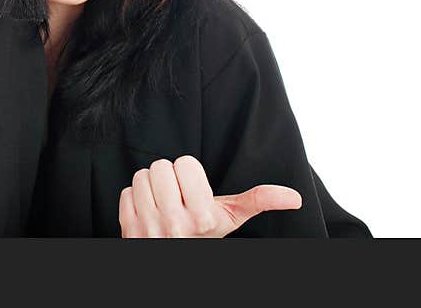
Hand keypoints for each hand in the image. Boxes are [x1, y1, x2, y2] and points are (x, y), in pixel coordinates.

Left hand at [118, 155, 301, 237]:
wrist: (174, 259)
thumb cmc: (203, 235)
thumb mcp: (230, 218)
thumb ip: (258, 200)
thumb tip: (295, 197)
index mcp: (202, 216)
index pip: (184, 163)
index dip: (189, 173)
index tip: (193, 191)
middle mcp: (175, 223)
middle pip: (161, 166)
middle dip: (168, 178)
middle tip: (176, 196)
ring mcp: (149, 227)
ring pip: (142, 176)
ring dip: (150, 186)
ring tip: (162, 203)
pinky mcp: (129, 229)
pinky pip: (125, 191)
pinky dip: (135, 199)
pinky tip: (147, 212)